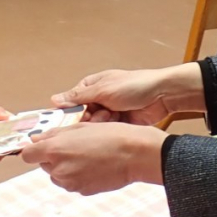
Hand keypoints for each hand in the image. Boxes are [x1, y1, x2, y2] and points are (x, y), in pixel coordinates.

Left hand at [21, 122, 165, 194]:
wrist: (134, 154)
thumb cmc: (110, 135)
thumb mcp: (79, 127)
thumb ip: (54, 134)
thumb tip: (37, 139)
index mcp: (55, 150)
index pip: (27, 155)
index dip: (33, 150)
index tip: (41, 146)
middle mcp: (59, 169)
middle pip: (44, 165)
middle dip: (53, 157)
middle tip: (73, 146)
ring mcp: (70, 183)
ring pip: (58, 175)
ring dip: (65, 167)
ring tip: (86, 156)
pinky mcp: (82, 191)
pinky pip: (73, 183)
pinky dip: (78, 176)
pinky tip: (94, 165)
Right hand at [51, 64, 203, 124]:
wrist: (162, 95)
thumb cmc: (134, 86)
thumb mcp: (103, 89)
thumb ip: (78, 97)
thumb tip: (55, 99)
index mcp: (92, 86)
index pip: (72, 101)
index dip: (69, 112)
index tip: (67, 121)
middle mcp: (98, 99)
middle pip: (82, 116)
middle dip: (88, 119)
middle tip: (97, 116)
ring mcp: (109, 112)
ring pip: (94, 125)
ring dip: (101, 123)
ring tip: (111, 116)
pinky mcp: (118, 123)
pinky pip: (106, 130)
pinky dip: (109, 129)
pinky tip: (115, 126)